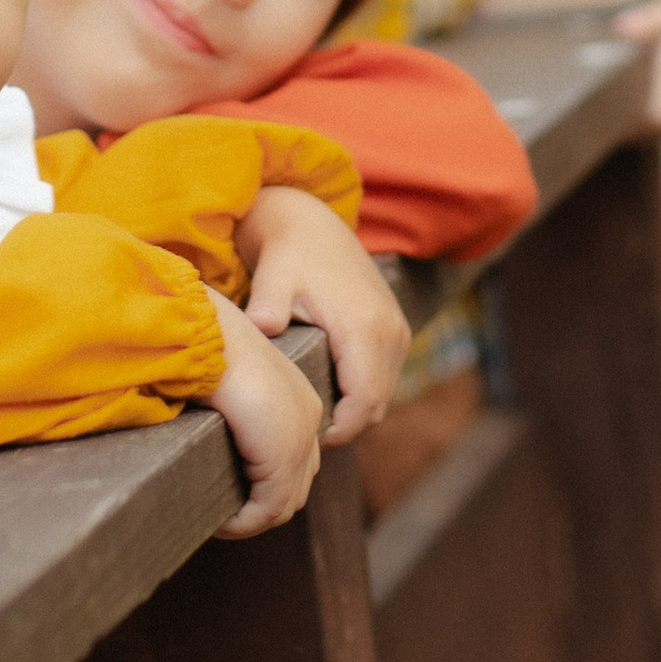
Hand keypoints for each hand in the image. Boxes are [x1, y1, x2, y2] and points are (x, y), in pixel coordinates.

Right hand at [199, 288, 324, 533]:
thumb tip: (219, 436)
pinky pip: (266, 510)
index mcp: (298, 399)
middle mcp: (307, 418)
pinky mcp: (282, 459)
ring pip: (284, 504)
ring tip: (218, 523)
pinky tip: (218, 524)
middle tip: (224, 514)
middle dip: (261, 507)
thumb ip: (234, 413)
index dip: (266, 485)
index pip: (296, 459)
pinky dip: (242, 524)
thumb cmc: (206, 349)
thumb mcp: (226, 381)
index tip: (231, 493)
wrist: (210, 336)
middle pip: (295, 486)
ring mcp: (299, 440)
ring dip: (251, 519)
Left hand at [238, 186, 411, 444]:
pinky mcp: (396, 327)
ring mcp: (397, 329)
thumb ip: (267, 306)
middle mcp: (389, 330)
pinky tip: (328, 388)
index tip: (308, 440)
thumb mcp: (273, 277)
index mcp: (362, 326)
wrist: (311, 221)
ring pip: (384, 393)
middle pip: (376, 405)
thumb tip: (263, 328)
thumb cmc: (287, 253)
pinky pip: (386, 376)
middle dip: (345, 426)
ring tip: (313, 413)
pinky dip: (363, 391)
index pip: (364, 402)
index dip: (340, 431)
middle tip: (304, 434)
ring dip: (355, 409)